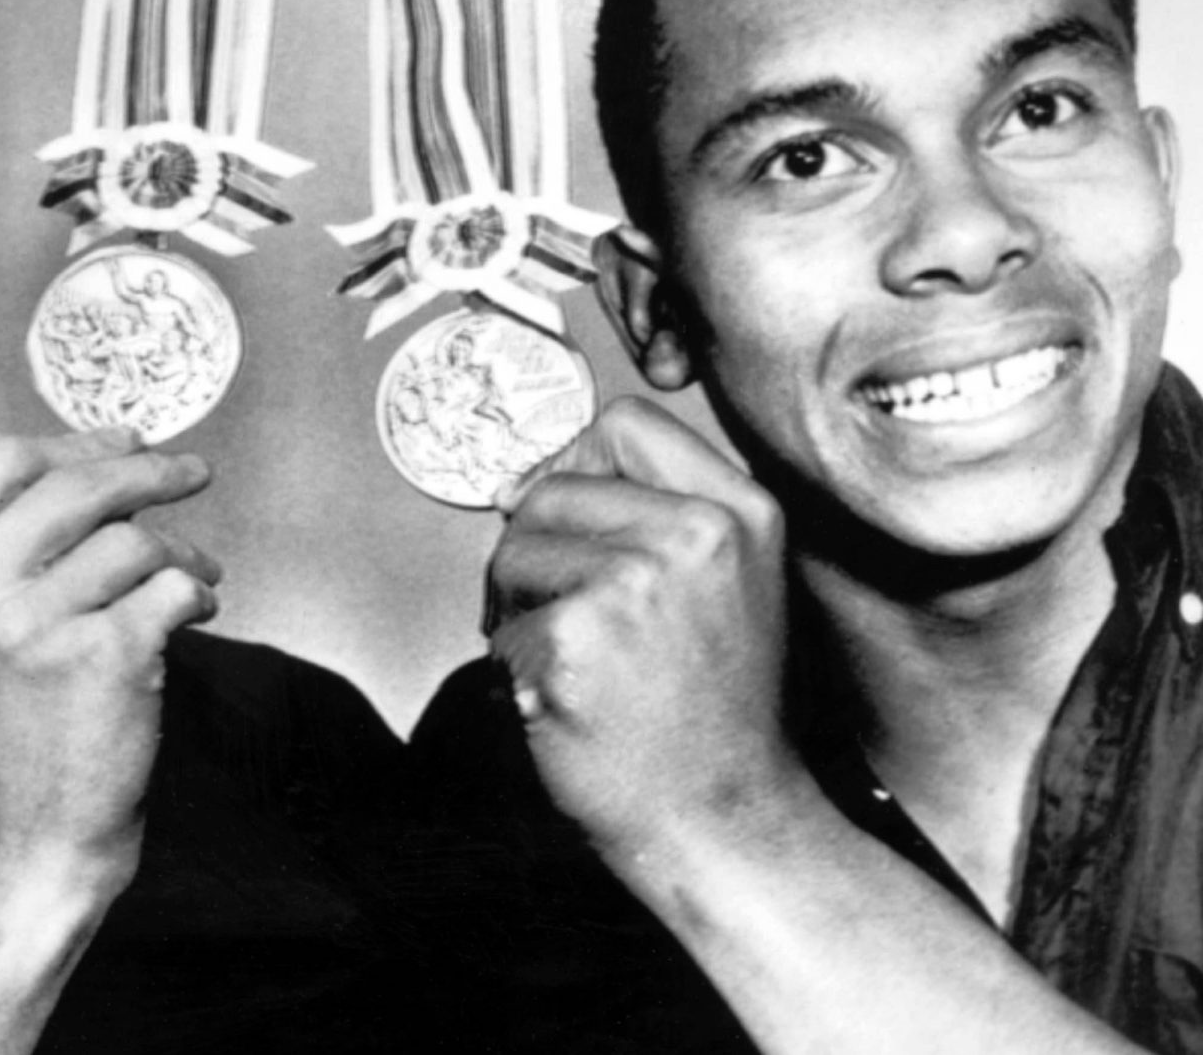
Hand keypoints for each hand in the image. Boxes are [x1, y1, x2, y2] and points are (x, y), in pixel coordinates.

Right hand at [0, 427, 218, 894]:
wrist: (15, 848)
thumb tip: (91, 461)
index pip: (1, 463)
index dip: (74, 441)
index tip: (126, 443)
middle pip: (73, 483)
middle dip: (148, 470)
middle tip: (193, 473)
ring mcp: (27, 623)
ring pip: (133, 538)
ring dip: (181, 550)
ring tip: (195, 576)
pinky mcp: (99, 654)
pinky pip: (172, 585)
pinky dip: (197, 593)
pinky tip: (193, 613)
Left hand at [488, 396, 799, 866]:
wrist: (723, 820)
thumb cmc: (711, 714)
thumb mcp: (722, 585)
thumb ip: (646, 515)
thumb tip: (517, 483)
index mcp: (742, 510)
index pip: (625, 422)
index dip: (575, 461)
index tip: (561, 513)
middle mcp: (698, 533)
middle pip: (553, 487)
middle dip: (535, 551)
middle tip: (568, 620)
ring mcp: (637, 581)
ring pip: (514, 550)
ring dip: (517, 610)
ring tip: (573, 665)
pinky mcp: (577, 635)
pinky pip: (502, 626)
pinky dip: (514, 669)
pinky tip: (566, 703)